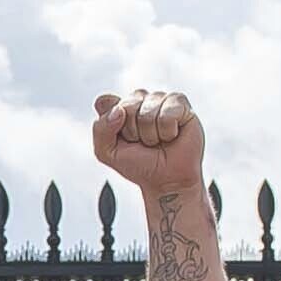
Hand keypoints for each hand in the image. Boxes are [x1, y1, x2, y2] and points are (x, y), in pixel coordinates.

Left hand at [86, 89, 204, 201]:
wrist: (166, 181)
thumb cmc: (139, 164)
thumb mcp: (106, 152)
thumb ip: (100, 129)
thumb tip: (118, 110)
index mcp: (119, 107)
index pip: (105, 102)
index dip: (111, 124)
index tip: (122, 139)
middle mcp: (139, 99)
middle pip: (127, 105)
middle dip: (133, 131)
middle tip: (142, 142)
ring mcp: (160, 99)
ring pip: (148, 110)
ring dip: (151, 134)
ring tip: (157, 140)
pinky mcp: (180, 103)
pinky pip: (168, 113)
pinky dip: (168, 131)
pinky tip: (171, 135)